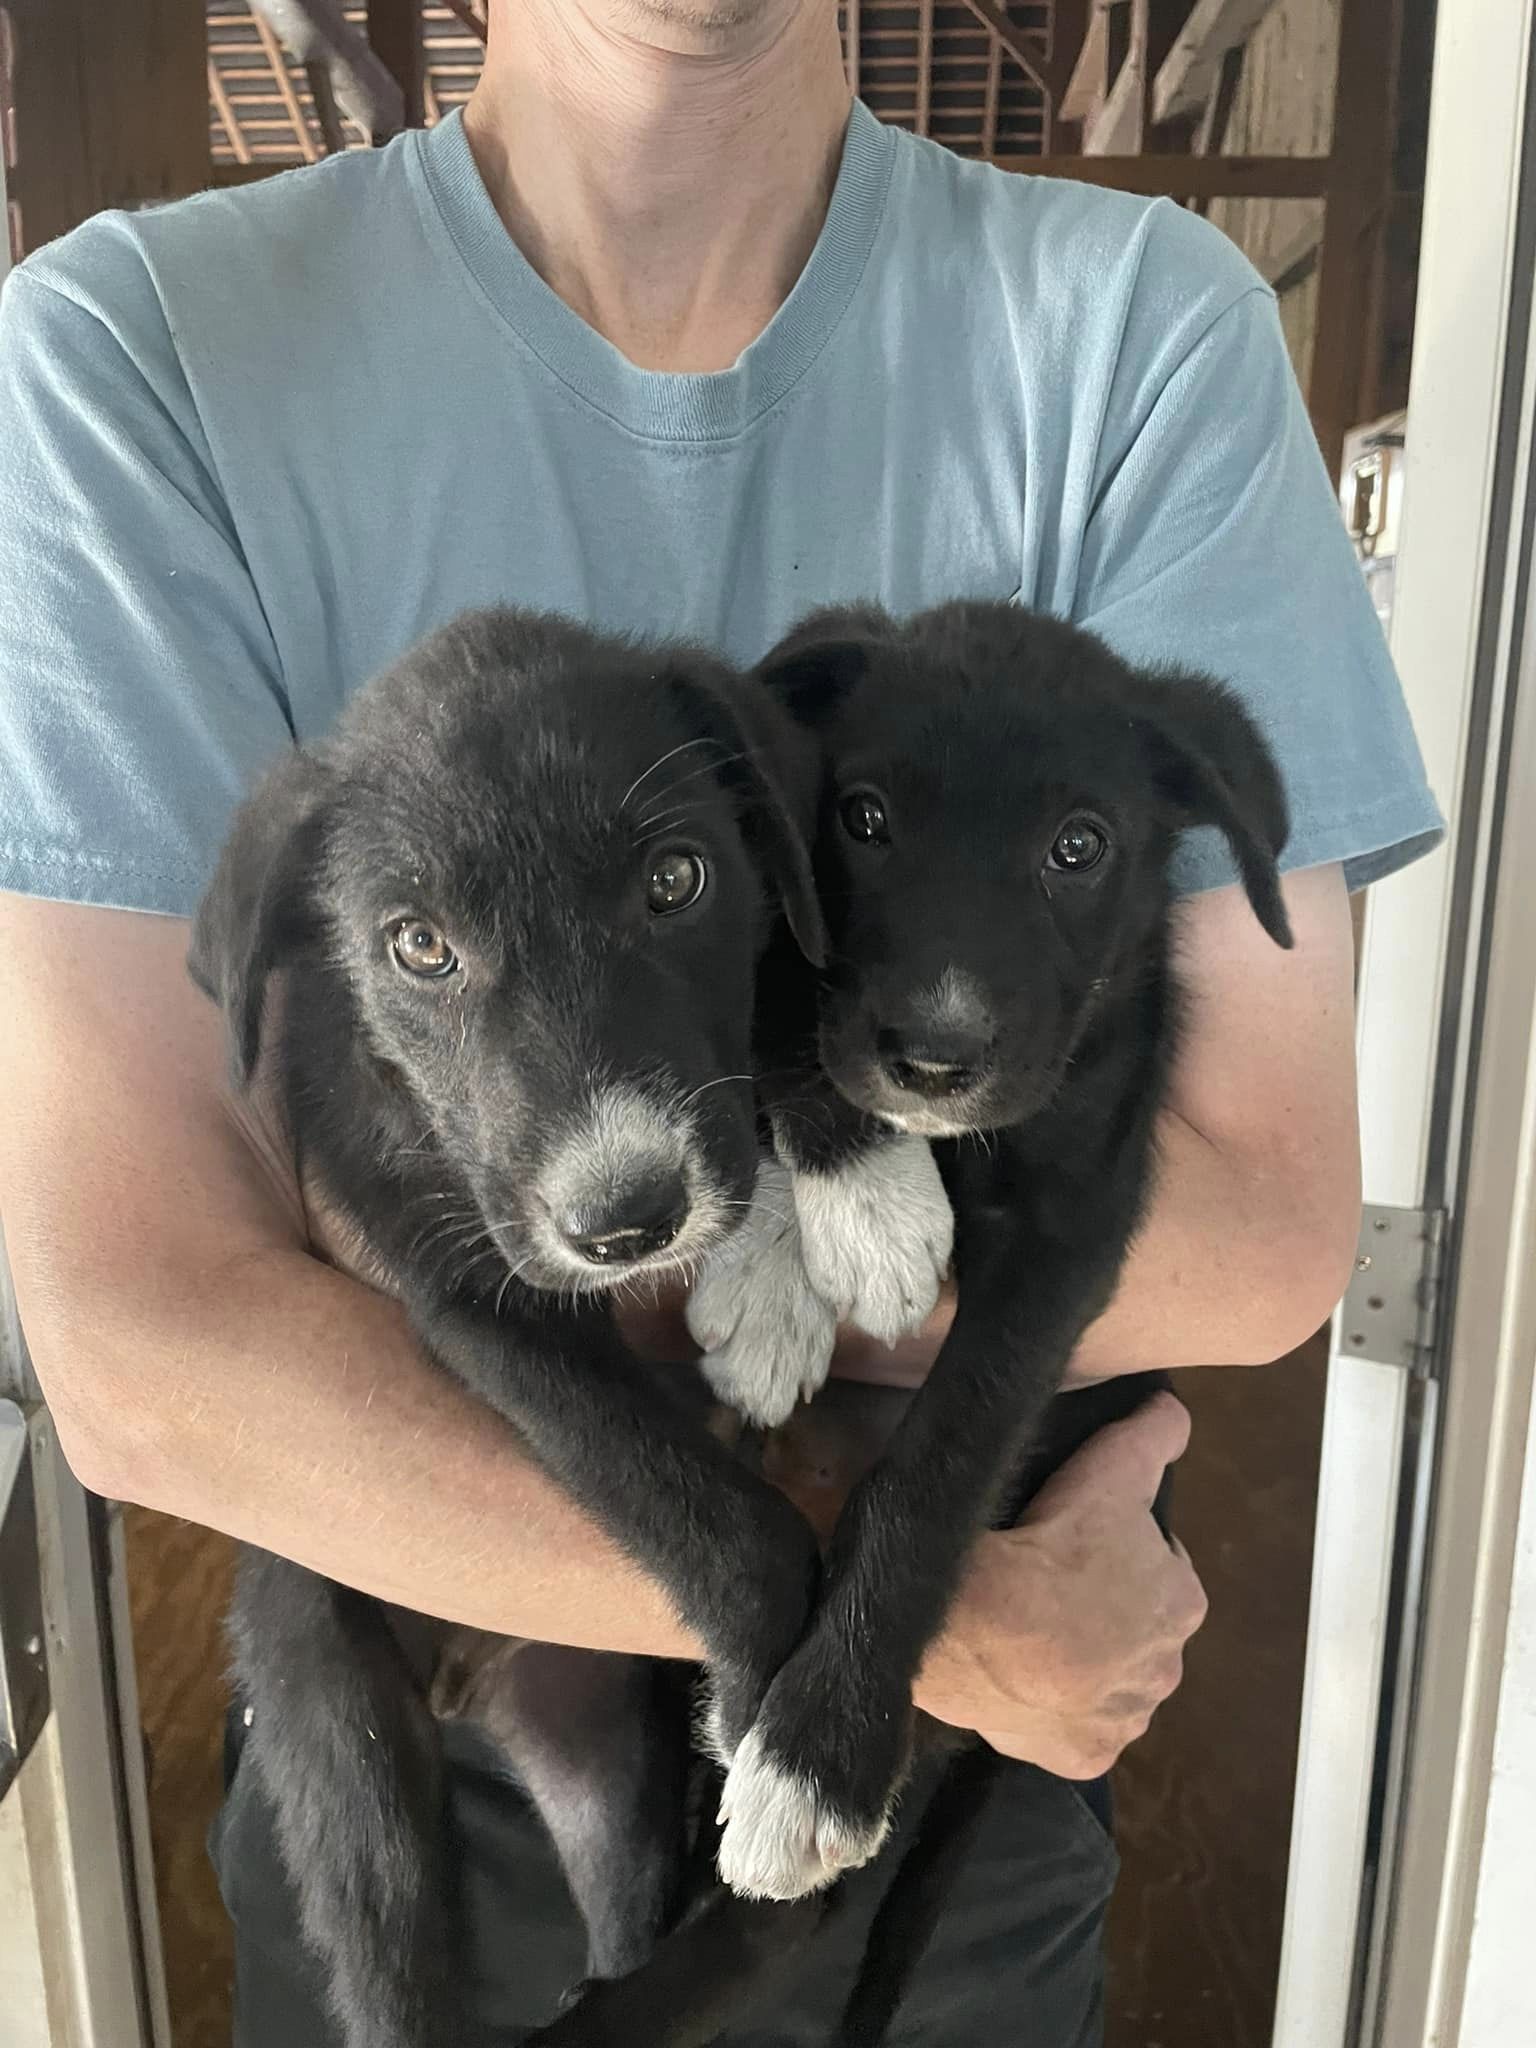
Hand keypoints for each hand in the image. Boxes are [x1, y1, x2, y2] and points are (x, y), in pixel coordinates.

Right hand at [913, 1392, 1204, 1776]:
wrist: (979, 1626)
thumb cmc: (1052, 1544)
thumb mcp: (1108, 1467)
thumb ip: (1154, 1434)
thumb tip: (1175, 1411)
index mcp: (1182, 1603)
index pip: (1159, 1569)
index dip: (1119, 1550)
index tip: (1076, 1539)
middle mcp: (1166, 1671)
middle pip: (1136, 1630)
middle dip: (1104, 1611)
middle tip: (1047, 1583)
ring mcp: (1122, 1719)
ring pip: (1108, 1685)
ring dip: (1081, 1665)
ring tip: (1027, 1632)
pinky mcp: (1078, 1756)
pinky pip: (1071, 1730)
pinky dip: (1051, 1711)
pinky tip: (1020, 1681)